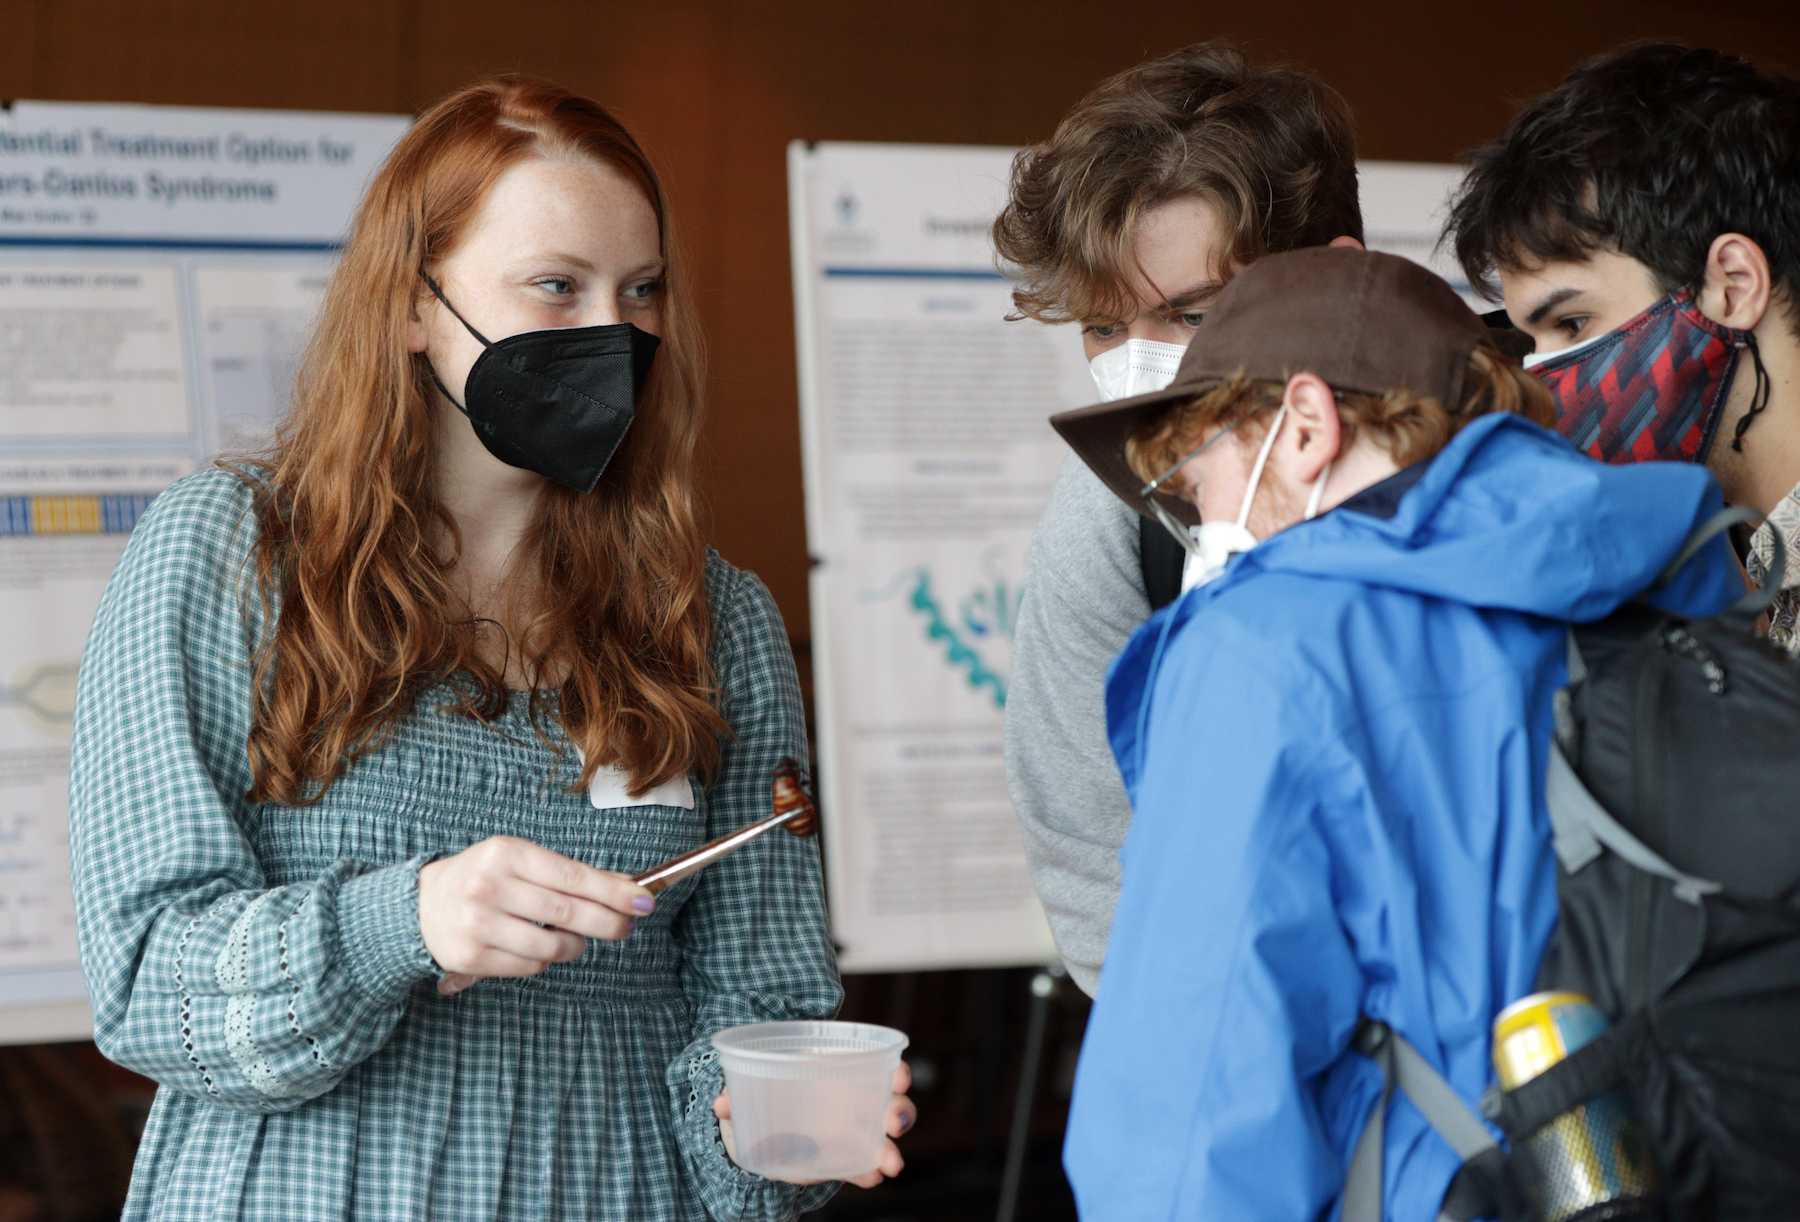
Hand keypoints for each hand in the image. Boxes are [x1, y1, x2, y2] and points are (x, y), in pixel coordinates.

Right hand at [419, 836, 651, 996]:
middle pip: (567, 913)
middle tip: (626, 927)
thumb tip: (625, 889)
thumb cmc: (483, 879)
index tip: (644, 902)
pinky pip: (530, 966)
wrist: (421, 907)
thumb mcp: (519, 861)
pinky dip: (545, 960)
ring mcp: (477, 923)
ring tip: (575, 939)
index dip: (613, 893)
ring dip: (575, 946)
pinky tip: (539, 948)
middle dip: (607, 923)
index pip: (573, 877)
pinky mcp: (470, 957)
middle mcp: (489, 886)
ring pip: (551, 946)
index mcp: (506, 853)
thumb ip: (567, 874)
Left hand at [713, 1060, 914, 1187]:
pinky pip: (862, 1167)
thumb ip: (739, 1093)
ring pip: (883, 1139)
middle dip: (899, 1111)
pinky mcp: (842, 1161)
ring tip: (891, 1164)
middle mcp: (853, 1100)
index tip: (897, 1075)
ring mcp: (851, 1132)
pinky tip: (871, 1178)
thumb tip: (721, 1103)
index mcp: (838, 1071)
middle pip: (890, 1103)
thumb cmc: (766, 1095)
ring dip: (889, 1149)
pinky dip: (868, 1173)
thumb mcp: (751, 1088)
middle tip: (894, 1122)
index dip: (893, 1069)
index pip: (877, 1064)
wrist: (760, 1131)